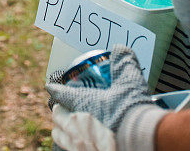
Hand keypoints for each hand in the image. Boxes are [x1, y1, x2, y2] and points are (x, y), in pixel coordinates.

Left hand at [46, 46, 167, 150]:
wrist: (141, 140)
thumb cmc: (132, 112)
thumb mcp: (130, 83)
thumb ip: (124, 64)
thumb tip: (121, 49)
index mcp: (83, 103)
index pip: (61, 93)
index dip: (54, 89)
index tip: (49, 86)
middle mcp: (75, 123)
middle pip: (57, 115)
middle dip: (58, 109)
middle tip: (61, 107)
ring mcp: (77, 142)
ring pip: (59, 135)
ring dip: (60, 128)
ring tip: (65, 126)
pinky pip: (68, 149)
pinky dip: (70, 145)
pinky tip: (77, 144)